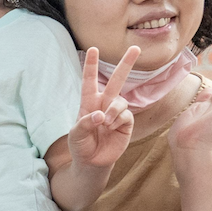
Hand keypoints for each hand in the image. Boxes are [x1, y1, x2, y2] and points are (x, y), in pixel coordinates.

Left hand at [68, 49, 136, 169]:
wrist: (92, 163)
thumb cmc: (81, 146)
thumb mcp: (75, 134)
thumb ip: (85, 123)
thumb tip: (100, 115)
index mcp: (89, 102)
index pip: (90, 81)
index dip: (91, 65)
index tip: (93, 49)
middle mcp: (104, 104)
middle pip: (116, 80)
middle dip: (126, 64)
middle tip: (136, 48)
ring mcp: (116, 113)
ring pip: (120, 100)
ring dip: (113, 110)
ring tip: (105, 122)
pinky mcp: (126, 123)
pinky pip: (126, 114)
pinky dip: (118, 120)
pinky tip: (111, 128)